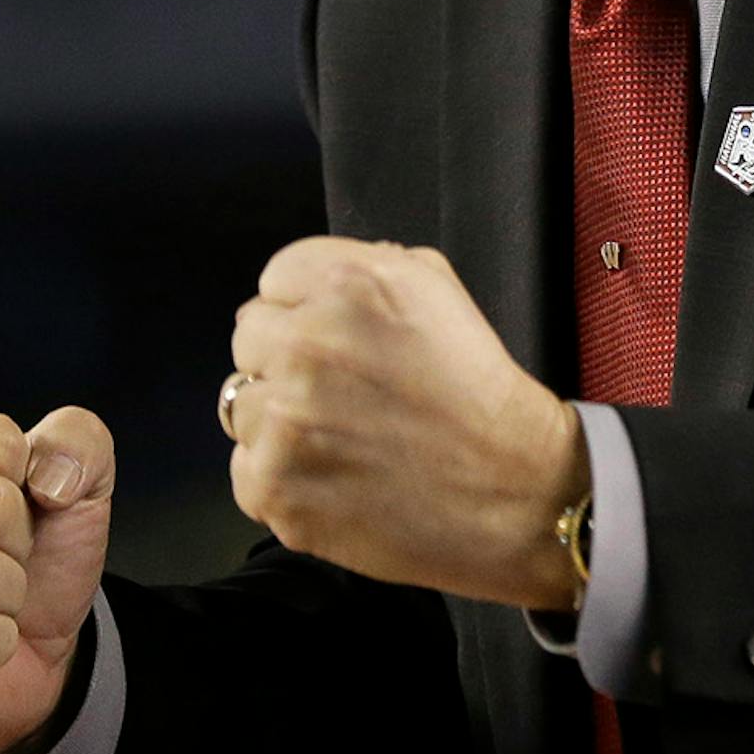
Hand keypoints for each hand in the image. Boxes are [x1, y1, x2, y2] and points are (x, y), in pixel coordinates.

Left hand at [226, 238, 588, 609]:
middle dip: (286, 359)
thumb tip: (314, 284)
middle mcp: (307, 341)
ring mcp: (284, 418)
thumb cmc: (478, 388)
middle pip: (250, 338)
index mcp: (348, 283)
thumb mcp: (437, 286)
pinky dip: (281, 476)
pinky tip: (332, 477)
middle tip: (340, 391)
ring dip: (280, 419)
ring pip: (242, 404)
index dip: (306, 308)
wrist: (511, 488)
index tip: (337, 338)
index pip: (275, 279)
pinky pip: (245, 468)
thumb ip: (369, 265)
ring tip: (340, 438)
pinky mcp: (274, 485)